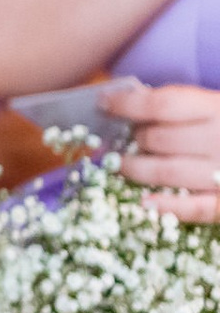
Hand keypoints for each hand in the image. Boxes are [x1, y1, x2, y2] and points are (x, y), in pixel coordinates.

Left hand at [104, 83, 219, 221]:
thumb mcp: (216, 106)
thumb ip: (183, 106)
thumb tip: (129, 105)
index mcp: (217, 108)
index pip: (161, 104)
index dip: (127, 104)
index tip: (104, 103)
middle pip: (160, 139)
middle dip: (134, 140)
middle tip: (119, 141)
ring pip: (169, 173)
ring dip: (137, 170)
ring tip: (120, 167)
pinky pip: (197, 209)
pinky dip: (170, 207)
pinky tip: (145, 203)